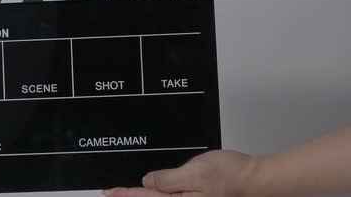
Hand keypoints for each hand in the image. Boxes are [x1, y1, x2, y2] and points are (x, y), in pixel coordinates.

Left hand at [102, 150, 259, 196]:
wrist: (256, 178)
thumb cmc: (232, 175)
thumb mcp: (195, 172)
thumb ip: (167, 179)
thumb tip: (147, 182)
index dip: (124, 194)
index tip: (108, 191)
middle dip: (132, 196)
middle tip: (113, 192)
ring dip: (144, 195)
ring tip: (128, 191)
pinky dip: (158, 194)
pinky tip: (154, 190)